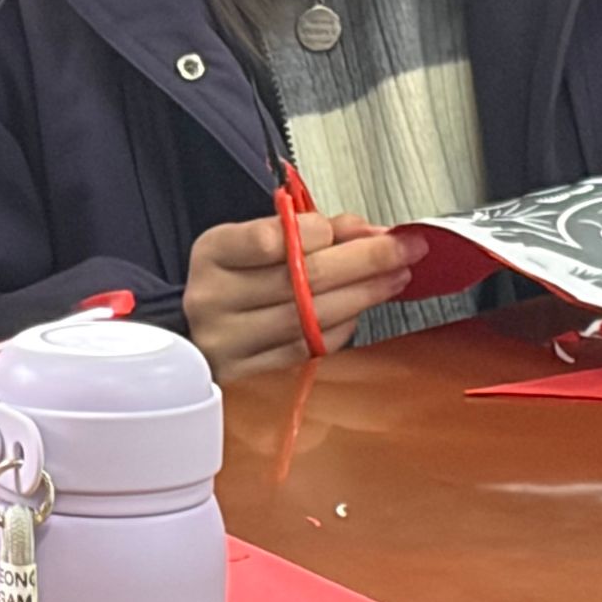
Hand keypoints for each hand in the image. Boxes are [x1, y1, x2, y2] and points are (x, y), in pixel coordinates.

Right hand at [184, 212, 428, 369]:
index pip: (268, 239)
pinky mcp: (249, 374)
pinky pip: (309, 349)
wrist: (196, 331)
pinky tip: (359, 311)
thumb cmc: (232, 281)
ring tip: (394, 278)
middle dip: (365, 260)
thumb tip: (368, 233)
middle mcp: (213, 298)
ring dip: (364, 295)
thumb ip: (309, 231)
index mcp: (213, 254)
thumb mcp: (254, 242)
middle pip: (300, 278)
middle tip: (404, 249)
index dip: (319, 232)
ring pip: (311, 316)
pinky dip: (343, 328)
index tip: (356, 228)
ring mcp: (229, 341)